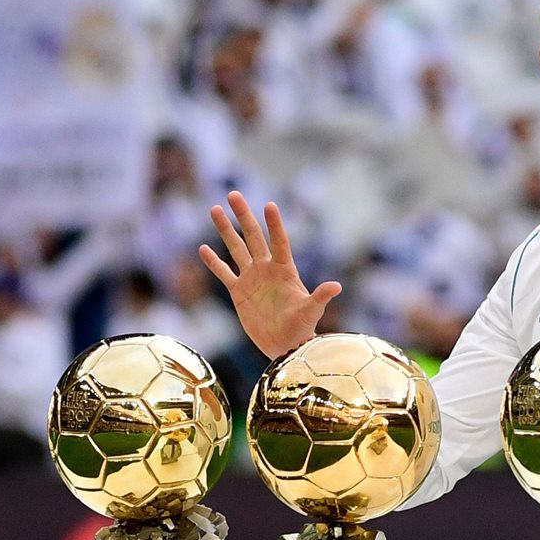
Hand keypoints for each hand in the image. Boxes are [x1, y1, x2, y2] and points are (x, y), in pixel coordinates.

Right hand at [199, 192, 341, 359]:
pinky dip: (213, 262)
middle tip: (234, 194)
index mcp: (284, 269)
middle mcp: (266, 268)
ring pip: (236, 249)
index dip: (274, 224)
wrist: (285, 346)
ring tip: (215, 209)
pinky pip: (224, 273)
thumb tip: (336, 286)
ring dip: (225, 230)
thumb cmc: (301, 328)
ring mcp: (251, 278)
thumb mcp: (311, 311)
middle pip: (253, 236)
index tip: (269, 205)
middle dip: (243, 215)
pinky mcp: (239, 292)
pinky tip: (202, 248)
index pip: (279, 241)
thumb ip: (320, 297)